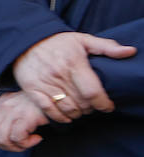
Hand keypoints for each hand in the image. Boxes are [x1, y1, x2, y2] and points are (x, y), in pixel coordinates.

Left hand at [0, 91, 47, 151]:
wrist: (59, 97)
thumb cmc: (42, 106)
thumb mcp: (22, 109)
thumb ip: (10, 119)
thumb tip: (4, 140)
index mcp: (1, 104)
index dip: (0, 142)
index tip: (16, 142)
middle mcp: (4, 106)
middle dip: (8, 147)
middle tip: (24, 145)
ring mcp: (13, 111)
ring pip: (3, 140)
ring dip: (18, 146)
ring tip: (31, 141)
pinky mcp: (25, 116)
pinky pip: (17, 138)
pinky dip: (27, 143)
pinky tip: (37, 138)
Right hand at [12, 31, 134, 122]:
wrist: (26, 41)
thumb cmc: (57, 42)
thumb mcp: (83, 39)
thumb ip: (107, 47)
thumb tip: (130, 51)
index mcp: (74, 63)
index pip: (92, 92)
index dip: (103, 103)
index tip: (108, 106)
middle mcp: (59, 75)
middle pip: (81, 103)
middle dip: (91, 108)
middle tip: (93, 106)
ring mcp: (44, 83)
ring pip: (67, 109)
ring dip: (78, 114)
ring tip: (81, 110)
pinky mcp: (32, 89)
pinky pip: (48, 110)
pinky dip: (60, 117)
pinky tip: (67, 116)